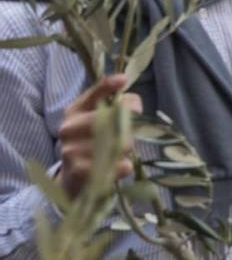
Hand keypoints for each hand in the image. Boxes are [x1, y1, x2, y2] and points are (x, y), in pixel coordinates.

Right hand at [56, 75, 135, 198]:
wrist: (75, 179)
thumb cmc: (95, 144)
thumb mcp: (103, 123)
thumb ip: (121, 108)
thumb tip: (134, 105)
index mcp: (75, 111)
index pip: (92, 94)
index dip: (108, 86)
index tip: (122, 81)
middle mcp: (68, 128)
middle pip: (113, 120)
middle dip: (129, 128)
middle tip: (129, 137)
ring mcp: (70, 150)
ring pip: (119, 144)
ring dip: (127, 150)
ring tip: (117, 154)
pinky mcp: (79, 171)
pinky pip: (119, 165)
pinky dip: (124, 167)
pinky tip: (116, 167)